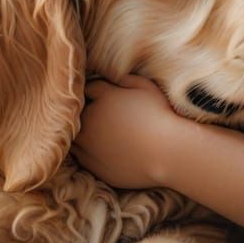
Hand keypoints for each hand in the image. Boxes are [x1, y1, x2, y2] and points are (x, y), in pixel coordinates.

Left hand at [71, 74, 186, 188]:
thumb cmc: (160, 116)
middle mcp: (89, 121)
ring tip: (105, 133)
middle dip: (87, 110)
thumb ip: (124, 78)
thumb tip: (110, 76)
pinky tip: (109, 149)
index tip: (106, 93)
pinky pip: (83, 156)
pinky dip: (90, 151)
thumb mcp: (145, 86)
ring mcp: (88, 147)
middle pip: (78, 113)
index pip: (89, 89)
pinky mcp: (93, 166)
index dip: (97, 90)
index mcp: (102, 98)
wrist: (167, 153)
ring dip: (84, 132)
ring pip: (76, 136)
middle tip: (106, 114)